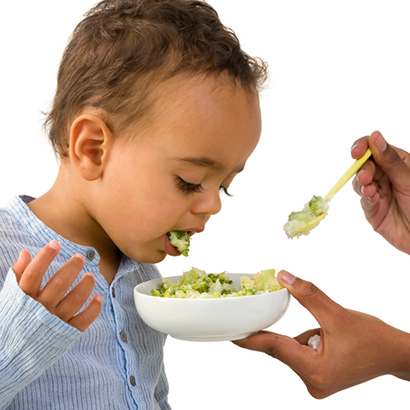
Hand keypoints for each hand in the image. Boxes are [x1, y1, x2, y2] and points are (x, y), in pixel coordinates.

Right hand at [12, 240, 101, 331]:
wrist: (9, 358)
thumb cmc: (12, 321)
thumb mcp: (10, 298)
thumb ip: (18, 275)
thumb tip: (25, 253)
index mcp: (23, 299)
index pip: (33, 274)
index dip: (44, 257)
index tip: (55, 244)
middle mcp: (39, 310)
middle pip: (59, 284)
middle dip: (72, 267)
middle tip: (80, 258)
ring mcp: (53, 322)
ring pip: (75, 299)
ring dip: (86, 285)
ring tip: (90, 276)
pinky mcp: (65, 334)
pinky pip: (83, 321)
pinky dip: (93, 309)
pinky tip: (99, 298)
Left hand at [233, 271, 409, 397]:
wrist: (397, 355)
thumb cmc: (373, 338)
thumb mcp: (337, 313)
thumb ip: (307, 294)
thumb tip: (282, 277)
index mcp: (313, 370)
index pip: (272, 347)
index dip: (249, 337)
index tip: (228, 331)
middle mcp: (311, 381)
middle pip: (281, 348)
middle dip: (277, 329)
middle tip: (264, 309)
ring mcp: (316, 381)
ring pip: (291, 349)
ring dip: (298, 335)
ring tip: (329, 331)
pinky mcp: (320, 376)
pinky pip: (301, 353)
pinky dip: (304, 340)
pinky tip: (327, 336)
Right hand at [351, 131, 409, 254]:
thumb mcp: (409, 179)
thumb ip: (390, 160)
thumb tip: (375, 135)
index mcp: (398, 162)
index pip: (374, 148)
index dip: (363, 147)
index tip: (356, 152)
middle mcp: (386, 175)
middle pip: (364, 165)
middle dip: (362, 169)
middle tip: (366, 178)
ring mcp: (378, 192)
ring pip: (360, 183)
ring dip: (362, 184)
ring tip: (370, 190)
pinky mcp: (373, 209)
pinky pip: (364, 200)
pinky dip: (367, 198)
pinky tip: (374, 199)